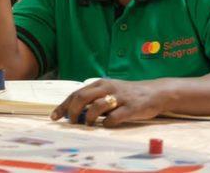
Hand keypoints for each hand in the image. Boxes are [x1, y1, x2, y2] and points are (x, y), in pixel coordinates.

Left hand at [51, 78, 168, 126]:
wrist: (154, 92)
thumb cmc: (127, 94)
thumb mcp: (109, 91)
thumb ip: (94, 99)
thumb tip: (74, 112)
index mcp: (100, 83)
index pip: (76, 93)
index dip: (63, 106)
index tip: (54, 117)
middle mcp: (107, 88)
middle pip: (81, 98)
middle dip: (72, 112)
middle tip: (71, 123)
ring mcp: (119, 97)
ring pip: (95, 107)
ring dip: (88, 119)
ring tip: (88, 125)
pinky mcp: (131, 108)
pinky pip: (114, 117)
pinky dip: (106, 124)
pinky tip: (106, 125)